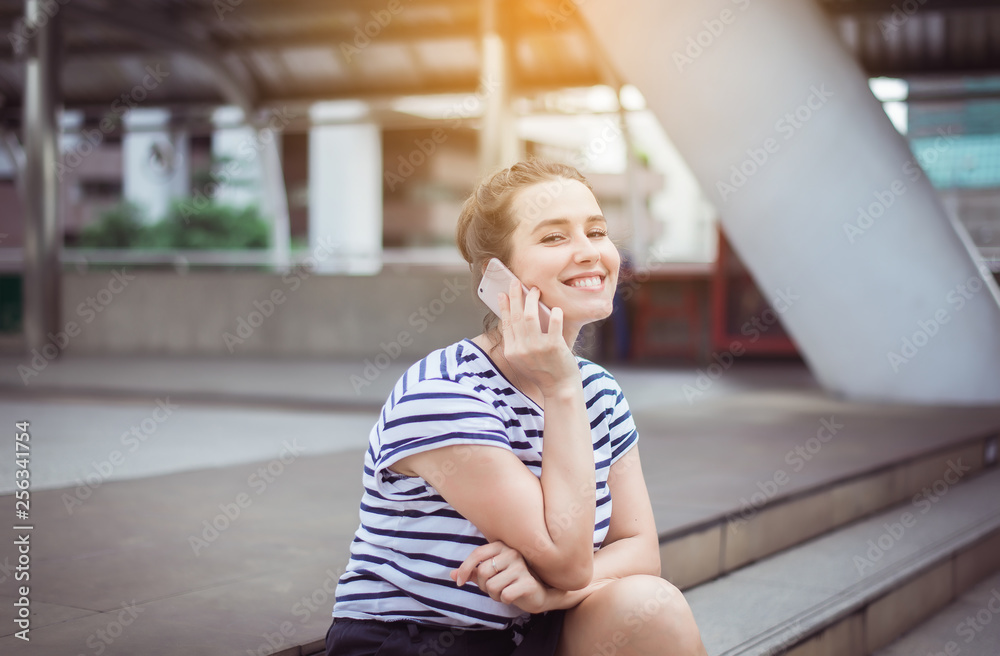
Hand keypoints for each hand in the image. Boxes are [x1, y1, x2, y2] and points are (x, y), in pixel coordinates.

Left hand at [452, 541, 549, 613]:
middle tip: (494, 589)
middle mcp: (512, 553)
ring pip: (492, 586)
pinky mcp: (528, 583)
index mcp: (502, 547)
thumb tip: (451, 574)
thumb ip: (472, 573)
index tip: (459, 582)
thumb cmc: (511, 581)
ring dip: (494, 595)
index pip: (477, 553)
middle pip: (483, 572)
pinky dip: (505, 600)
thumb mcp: (490, 575)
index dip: (464, 569)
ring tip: (504, 591)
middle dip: (484, 586)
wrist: (538, 593)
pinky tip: (513, 596)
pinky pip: (505, 595)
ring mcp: (522, 567)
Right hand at [499, 279, 579, 397]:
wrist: (559, 388)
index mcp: (512, 352)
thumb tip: (515, 316)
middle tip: (516, 283)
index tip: (503, 293)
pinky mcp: (553, 347)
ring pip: (529, 316)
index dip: (504, 306)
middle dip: (515, 296)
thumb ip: (518, 341)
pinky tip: (556, 309)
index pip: (506, 323)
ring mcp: (537, 348)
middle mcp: (521, 349)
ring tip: (535, 290)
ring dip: (531, 300)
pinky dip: (555, 314)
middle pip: (516, 316)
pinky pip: (554, 323)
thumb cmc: (543, 371)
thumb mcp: (523, 359)